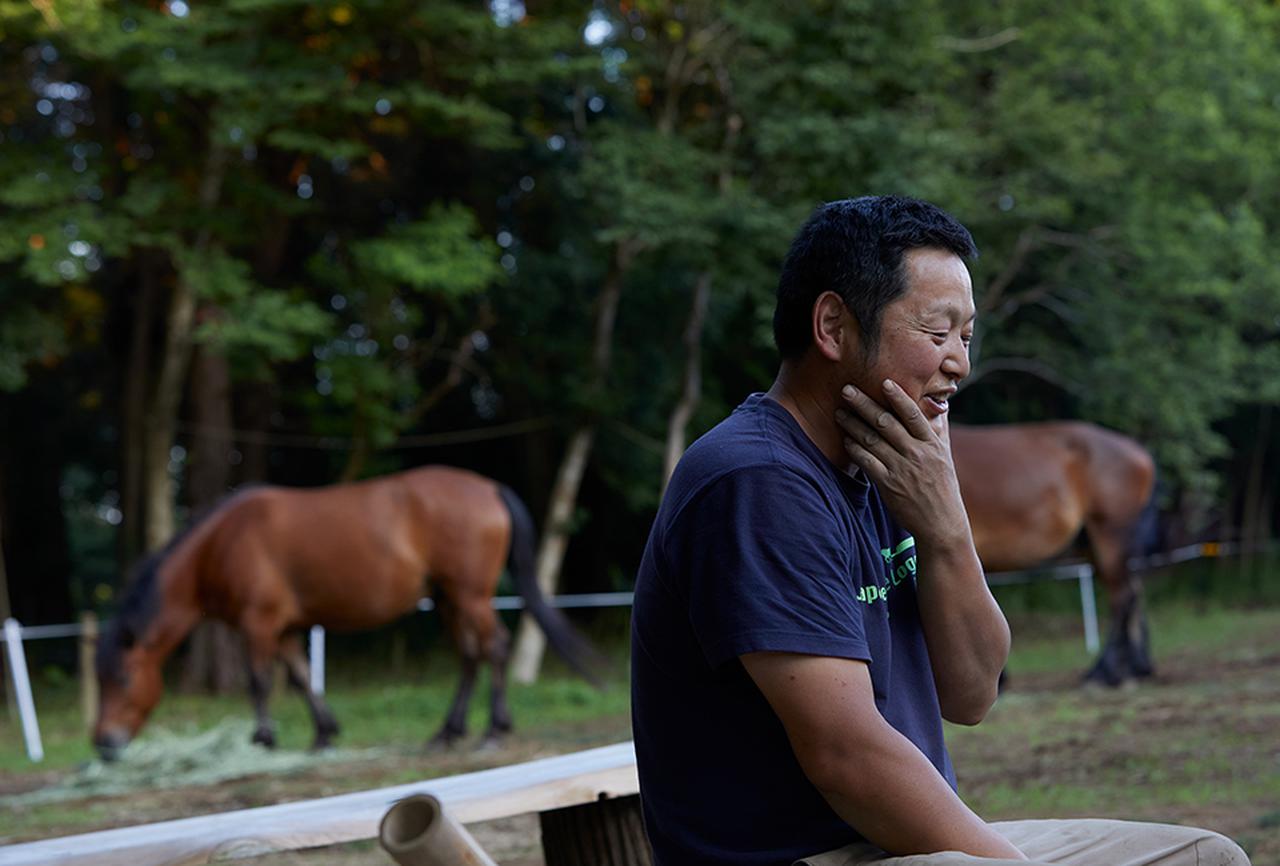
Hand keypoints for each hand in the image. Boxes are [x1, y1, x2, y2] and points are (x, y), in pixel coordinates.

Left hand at [835, 379, 969, 545]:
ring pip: (872, 440)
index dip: (898, 397)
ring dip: (853, 424)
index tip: (884, 382)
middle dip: (864, 404)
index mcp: (932, 444)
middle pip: (886, 423)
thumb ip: (938, 428)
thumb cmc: (942, 486)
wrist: (941, 523)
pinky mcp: (888, 486)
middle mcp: (917, 454)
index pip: (913, 415)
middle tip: (846, 389)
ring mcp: (902, 470)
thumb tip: (939, 402)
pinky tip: (845, 440)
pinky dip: (855, 449)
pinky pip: (867, 462)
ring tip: (839, 412)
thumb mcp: (945, 455)